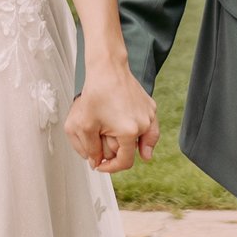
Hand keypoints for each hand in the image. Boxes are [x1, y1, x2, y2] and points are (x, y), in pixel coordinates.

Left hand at [66, 61, 158, 175]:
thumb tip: (95, 162)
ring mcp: (150, 115)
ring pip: (147, 140)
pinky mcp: (151, 106)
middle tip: (105, 153)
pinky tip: (137, 137)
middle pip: (135, 151)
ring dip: (137, 147)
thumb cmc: (96, 93)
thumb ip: (90, 149)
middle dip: (121, 155)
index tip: (100, 165)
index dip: (111, 167)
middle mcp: (144, 125)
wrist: (107, 69)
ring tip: (132, 154)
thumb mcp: (85, 126)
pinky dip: (144, 133)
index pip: (125, 162)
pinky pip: (150, 126)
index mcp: (129, 132)